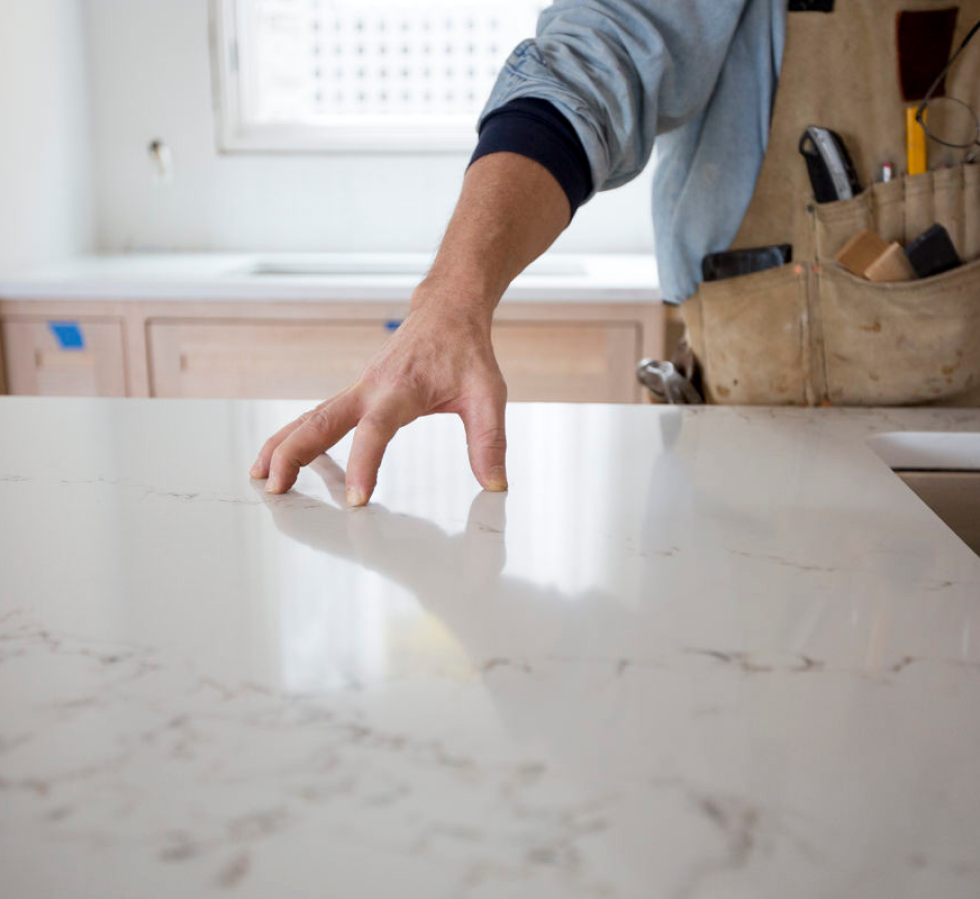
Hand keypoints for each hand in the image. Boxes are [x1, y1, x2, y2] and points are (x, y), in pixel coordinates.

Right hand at [249, 280, 508, 504]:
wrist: (447, 310)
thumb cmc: (466, 351)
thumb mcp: (487, 393)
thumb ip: (489, 440)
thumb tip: (495, 485)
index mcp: (401, 389)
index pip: (376, 431)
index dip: (364, 465)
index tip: (356, 501)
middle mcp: (371, 388)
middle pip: (322, 421)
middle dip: (295, 454)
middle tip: (275, 488)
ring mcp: (358, 389)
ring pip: (311, 417)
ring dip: (283, 446)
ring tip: (260, 478)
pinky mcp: (355, 393)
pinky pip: (318, 416)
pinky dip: (295, 435)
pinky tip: (280, 458)